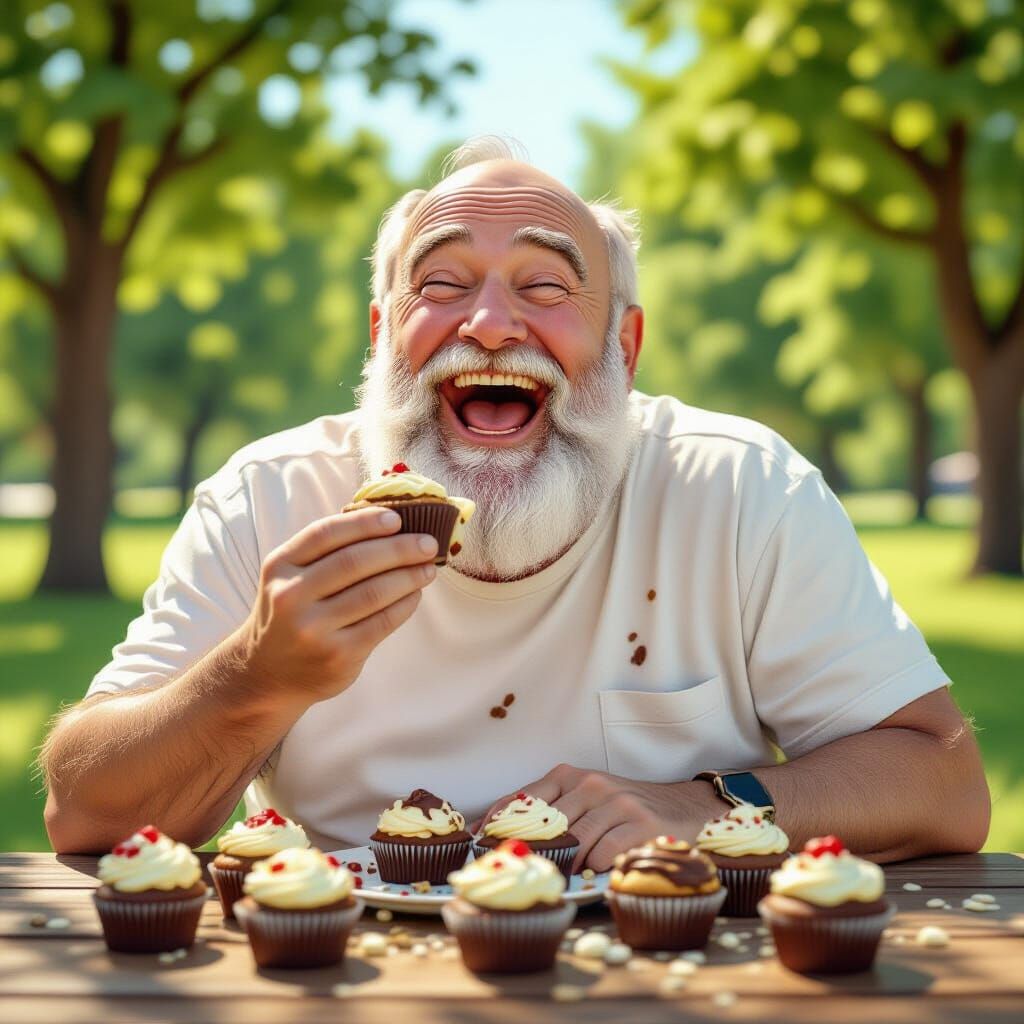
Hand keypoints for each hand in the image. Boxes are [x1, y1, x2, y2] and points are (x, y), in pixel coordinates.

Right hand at [239, 507, 437, 704]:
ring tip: (428, 568)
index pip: (326, 533)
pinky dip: (405, 605)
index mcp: (280, 566)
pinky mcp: (337, 656)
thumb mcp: (292, 577)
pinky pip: (382, 623)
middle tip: (428, 544)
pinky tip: (415, 594)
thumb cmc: (293, 613)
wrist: (269, 673)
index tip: (397, 518)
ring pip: (373, 592)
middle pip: (355, 561)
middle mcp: (291, 596)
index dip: (365, 523)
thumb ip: (326, 552)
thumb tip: (388, 524)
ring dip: (409, 576)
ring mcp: (313, 629)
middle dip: (399, 549)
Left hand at [475, 764, 726, 872]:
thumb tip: (491, 833)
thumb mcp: (586, 799)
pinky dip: (596, 869)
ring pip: (576, 842)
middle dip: (528, 852)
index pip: (523, 797)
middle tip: (515, 874)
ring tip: (560, 880)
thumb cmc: (625, 809)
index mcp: (571, 775)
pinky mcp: (642, 824)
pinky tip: (595, 874)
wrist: (685, 806)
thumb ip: (550, 813)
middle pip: (546, 824)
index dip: (496, 821)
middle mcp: (592, 784)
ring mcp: (618, 802)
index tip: (473, 842)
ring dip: (565, 867)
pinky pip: (605, 854)